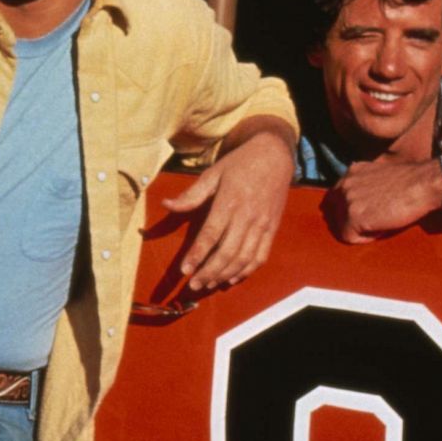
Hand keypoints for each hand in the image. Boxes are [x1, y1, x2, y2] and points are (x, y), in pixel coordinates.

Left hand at [163, 125, 294, 291]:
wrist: (274, 155)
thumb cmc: (240, 164)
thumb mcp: (213, 173)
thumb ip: (191, 195)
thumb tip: (166, 204)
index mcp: (229, 201)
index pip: (211, 235)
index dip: (197, 255)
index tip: (185, 270)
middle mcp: (247, 216)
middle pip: (227, 252)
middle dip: (209, 272)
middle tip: (194, 285)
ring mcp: (262, 224)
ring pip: (244, 258)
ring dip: (225, 275)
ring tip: (209, 284)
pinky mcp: (272, 229)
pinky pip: (260, 256)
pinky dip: (247, 271)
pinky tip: (232, 278)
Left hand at [323, 157, 441, 243]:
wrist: (424, 184)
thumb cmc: (411, 184)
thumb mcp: (381, 177)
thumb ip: (364, 185)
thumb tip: (360, 204)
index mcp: (351, 172)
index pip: (335, 200)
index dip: (351, 212)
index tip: (370, 214)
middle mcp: (344, 184)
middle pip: (335, 215)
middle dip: (354, 222)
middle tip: (378, 219)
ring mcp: (347, 200)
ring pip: (342, 227)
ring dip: (361, 229)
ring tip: (383, 220)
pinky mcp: (353, 216)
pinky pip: (350, 237)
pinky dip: (367, 238)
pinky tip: (383, 226)